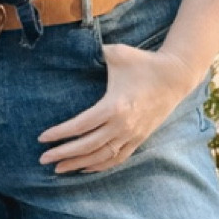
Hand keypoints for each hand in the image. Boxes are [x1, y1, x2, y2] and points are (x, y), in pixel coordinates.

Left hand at [37, 41, 195, 173]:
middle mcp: (122, 125)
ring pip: (101, 157)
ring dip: (78, 164)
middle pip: (87, 146)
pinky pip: (117, 159)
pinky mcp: (139, 139)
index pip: (80, 126)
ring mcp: (132, 135)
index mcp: (114, 106)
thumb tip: (72, 49)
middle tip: (43, 159)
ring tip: (59, 169)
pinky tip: (84, 169)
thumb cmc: (144, 63)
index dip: (59, 134)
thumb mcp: (117, 54)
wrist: (176, 76)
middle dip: (63, 154)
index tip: (42, 138)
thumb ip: (93, 53)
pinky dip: (99, 166)